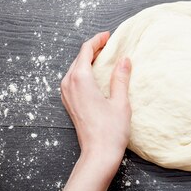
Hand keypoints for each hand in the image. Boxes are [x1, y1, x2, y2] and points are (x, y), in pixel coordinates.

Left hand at [61, 31, 131, 167]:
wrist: (98, 155)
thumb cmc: (110, 130)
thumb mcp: (120, 101)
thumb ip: (121, 77)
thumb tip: (124, 59)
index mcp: (80, 79)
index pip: (86, 50)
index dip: (98, 40)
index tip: (109, 35)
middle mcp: (69, 84)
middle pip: (79, 57)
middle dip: (94, 48)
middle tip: (110, 44)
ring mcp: (67, 94)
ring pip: (75, 68)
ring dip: (89, 60)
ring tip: (105, 57)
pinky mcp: (69, 103)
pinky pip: (74, 79)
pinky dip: (85, 71)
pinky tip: (97, 75)